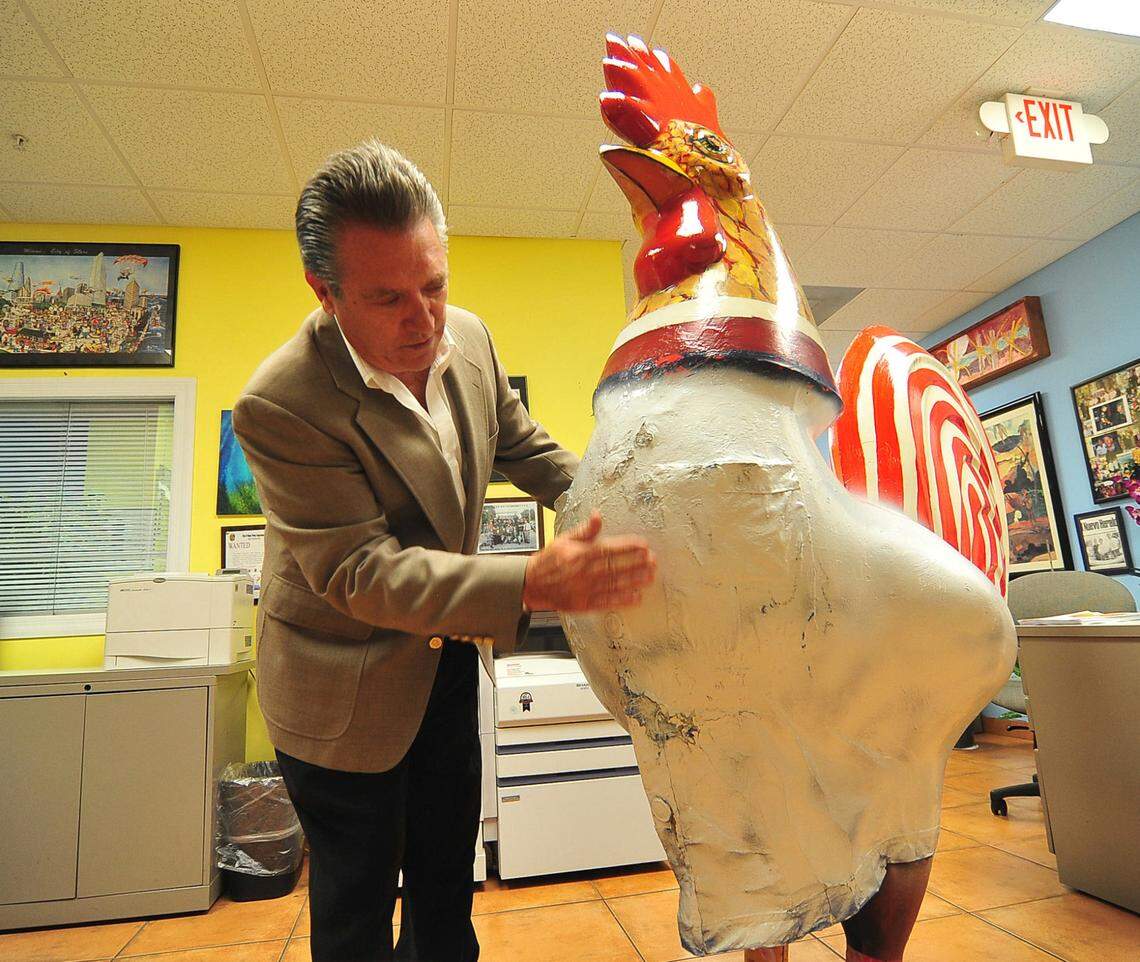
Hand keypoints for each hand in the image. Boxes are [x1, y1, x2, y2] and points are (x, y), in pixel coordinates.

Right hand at [522, 511, 656, 612]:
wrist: (532, 584)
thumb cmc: (549, 560)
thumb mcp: (564, 540)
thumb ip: (584, 530)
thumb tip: (598, 515)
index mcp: (579, 554)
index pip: (608, 549)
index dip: (627, 547)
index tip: (643, 544)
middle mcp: (583, 572)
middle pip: (614, 567)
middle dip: (636, 563)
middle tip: (653, 560)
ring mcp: (584, 589)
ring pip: (614, 584)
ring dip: (634, 581)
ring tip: (650, 576)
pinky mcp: (584, 604)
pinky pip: (606, 602)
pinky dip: (622, 600)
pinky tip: (637, 597)